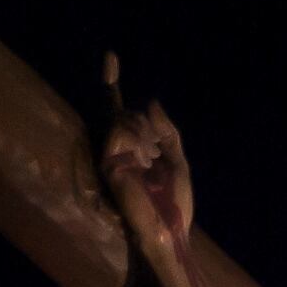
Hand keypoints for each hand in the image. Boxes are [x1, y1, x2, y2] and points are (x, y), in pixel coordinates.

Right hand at [99, 91, 194, 264]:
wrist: (170, 230)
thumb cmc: (175, 203)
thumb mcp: (178, 160)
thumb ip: (167, 131)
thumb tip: (150, 101)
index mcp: (135, 148)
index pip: (120, 110)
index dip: (112, 82)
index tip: (110, 56)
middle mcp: (119, 149)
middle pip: (129, 112)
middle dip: (150, 126)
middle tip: (157, 153)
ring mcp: (111, 156)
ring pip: (125, 118)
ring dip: (146, 135)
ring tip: (151, 162)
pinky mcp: (108, 163)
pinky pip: (121, 132)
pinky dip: (138, 142)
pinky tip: (144, 163)